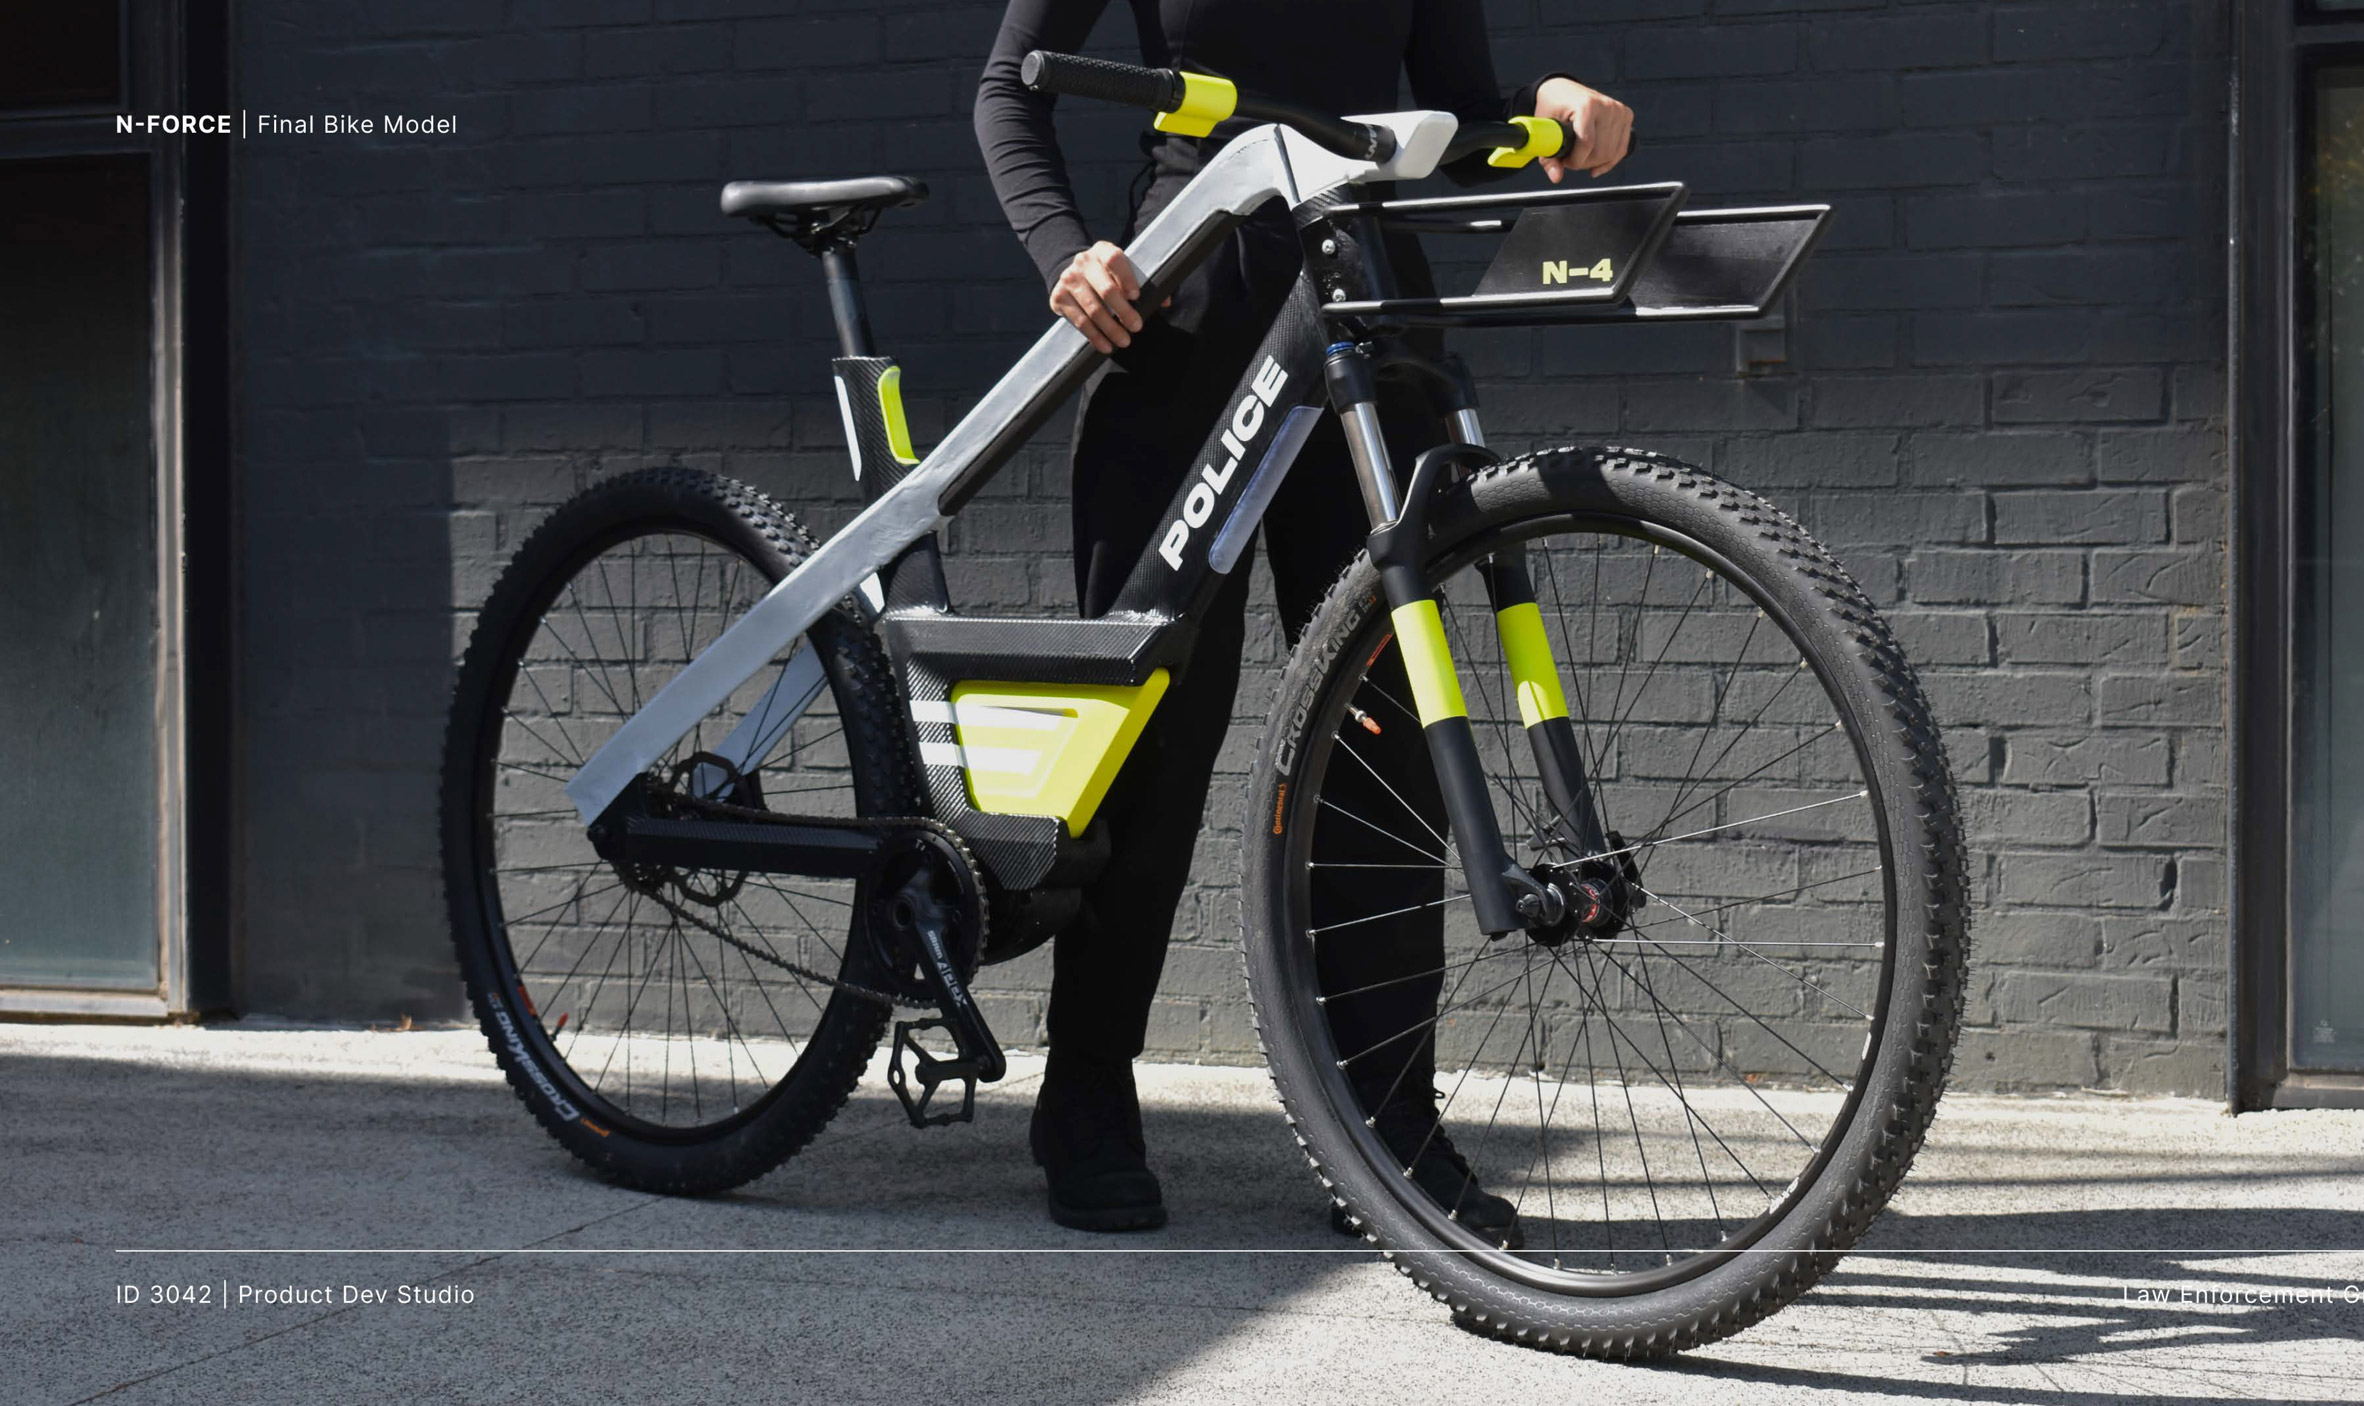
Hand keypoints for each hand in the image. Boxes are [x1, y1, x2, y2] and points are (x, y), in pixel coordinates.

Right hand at [1051, 241, 1167, 352]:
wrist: (1070, 272)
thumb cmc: (1106, 274)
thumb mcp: (1122, 270)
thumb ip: (1144, 282)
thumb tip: (1165, 301)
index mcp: (1103, 251)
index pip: (1115, 260)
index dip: (1126, 278)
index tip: (1136, 296)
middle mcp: (1083, 263)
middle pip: (1106, 290)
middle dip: (1123, 312)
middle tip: (1136, 327)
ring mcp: (1069, 280)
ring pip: (1093, 309)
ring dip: (1110, 329)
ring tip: (1124, 341)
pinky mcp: (1060, 298)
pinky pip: (1079, 321)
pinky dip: (1094, 336)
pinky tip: (1106, 345)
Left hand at [1533, 77, 1632, 182]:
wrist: (1563, 90)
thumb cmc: (1553, 108)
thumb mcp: (1545, 130)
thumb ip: (1549, 157)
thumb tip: (1556, 177)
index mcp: (1586, 105)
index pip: (1587, 143)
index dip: (1575, 160)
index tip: (1564, 161)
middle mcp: (1606, 106)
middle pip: (1601, 152)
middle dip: (1584, 163)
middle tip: (1570, 159)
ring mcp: (1618, 110)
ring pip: (1612, 154)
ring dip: (1595, 163)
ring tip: (1580, 156)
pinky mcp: (1626, 115)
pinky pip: (1621, 149)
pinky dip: (1609, 161)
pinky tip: (1596, 165)